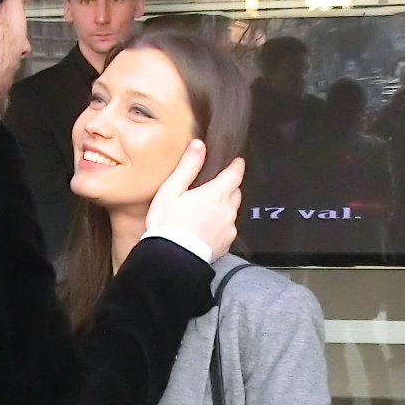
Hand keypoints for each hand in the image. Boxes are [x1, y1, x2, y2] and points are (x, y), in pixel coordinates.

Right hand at [145, 141, 244, 256]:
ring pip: (232, 210)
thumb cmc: (167, 224)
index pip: (235, 174)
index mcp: (216, 194)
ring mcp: (229, 228)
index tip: (236, 161)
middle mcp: (228, 210)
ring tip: (207, 208)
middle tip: (216, 185)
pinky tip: (207, 226)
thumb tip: (199, 144)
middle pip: (235, 192)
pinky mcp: (226, 243)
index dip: (236, 166)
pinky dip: (221, 223)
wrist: (171, 260)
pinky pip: (228, 227)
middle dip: (229, 186)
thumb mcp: (171, 191)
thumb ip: (187, 167)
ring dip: (224, 206)